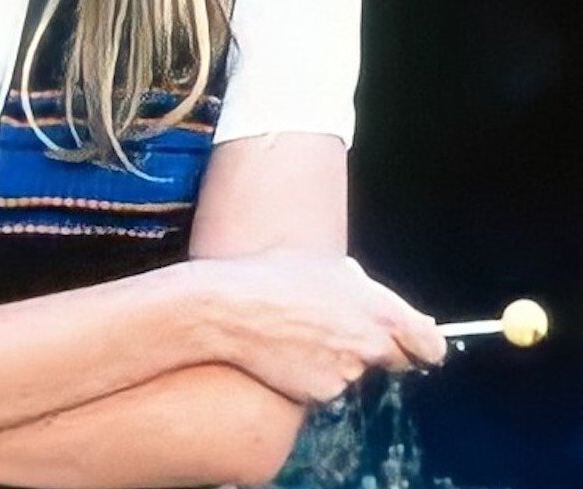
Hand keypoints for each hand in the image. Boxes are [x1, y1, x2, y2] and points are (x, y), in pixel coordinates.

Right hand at [193, 252, 446, 404]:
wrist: (226, 308)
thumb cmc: (271, 276)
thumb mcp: (325, 265)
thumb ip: (362, 287)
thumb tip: (375, 297)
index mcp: (382, 312)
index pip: (432, 346)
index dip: (423, 347)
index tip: (414, 346)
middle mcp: (372, 346)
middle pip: (394, 361)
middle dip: (374, 350)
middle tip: (339, 333)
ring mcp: (347, 373)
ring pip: (353, 372)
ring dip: (335, 361)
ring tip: (297, 334)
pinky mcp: (320, 393)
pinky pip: (324, 387)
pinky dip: (310, 375)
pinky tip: (285, 352)